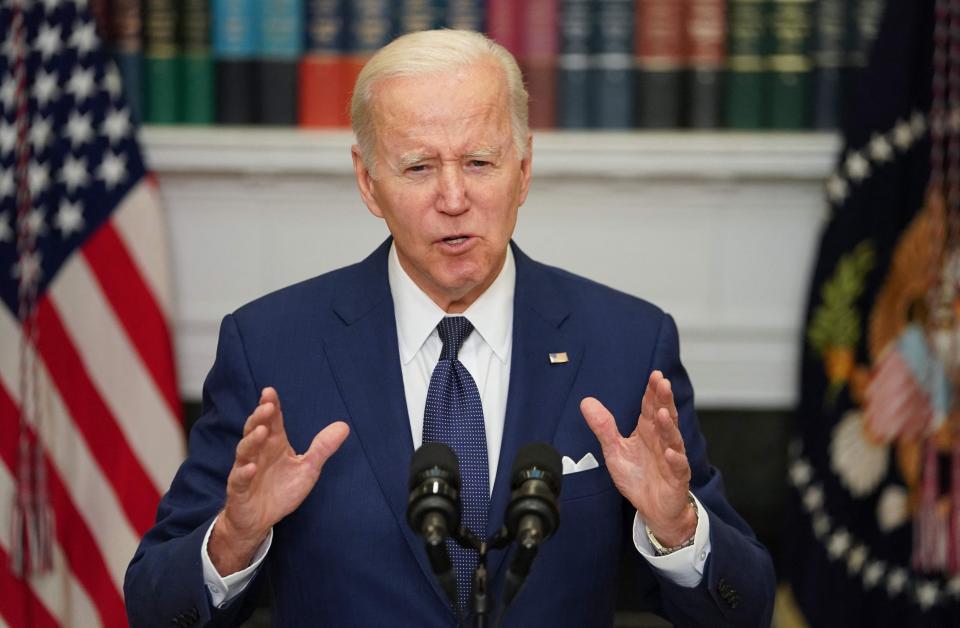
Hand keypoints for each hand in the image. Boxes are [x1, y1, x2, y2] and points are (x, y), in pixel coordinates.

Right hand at [209, 387, 349, 574]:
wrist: (260, 520)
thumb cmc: (281, 490)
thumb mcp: (307, 468)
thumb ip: (322, 448)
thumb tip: (344, 426)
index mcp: (274, 444)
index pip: (272, 420)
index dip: (270, 406)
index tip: (270, 391)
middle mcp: (258, 453)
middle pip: (255, 429)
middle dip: (259, 417)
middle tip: (266, 405)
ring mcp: (246, 469)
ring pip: (244, 450)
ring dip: (251, 440)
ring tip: (261, 430)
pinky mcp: (239, 490)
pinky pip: (239, 479)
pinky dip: (244, 472)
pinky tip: (251, 467)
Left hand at [580, 371, 695, 546]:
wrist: (653, 508)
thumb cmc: (637, 477)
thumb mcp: (614, 450)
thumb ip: (603, 427)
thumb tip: (586, 402)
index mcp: (648, 431)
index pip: (651, 407)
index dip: (652, 391)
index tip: (654, 375)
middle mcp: (662, 441)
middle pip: (665, 417)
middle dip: (664, 400)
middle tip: (663, 383)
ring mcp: (672, 459)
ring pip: (673, 439)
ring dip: (668, 426)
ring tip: (663, 413)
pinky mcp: (677, 479)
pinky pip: (678, 468)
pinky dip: (676, 460)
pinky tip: (671, 452)